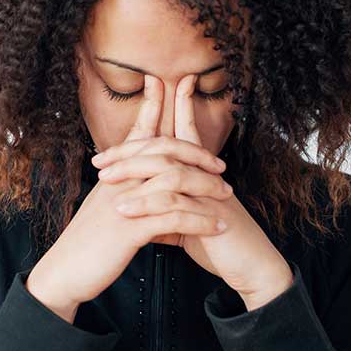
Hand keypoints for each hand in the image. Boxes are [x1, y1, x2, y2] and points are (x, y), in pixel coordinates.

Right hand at [25, 75, 228, 322]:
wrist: (64, 271)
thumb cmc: (86, 244)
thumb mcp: (105, 211)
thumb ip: (126, 195)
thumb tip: (145, 190)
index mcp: (113, 175)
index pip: (136, 135)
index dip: (149, 108)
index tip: (161, 83)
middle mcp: (118, 181)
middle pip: (162, 152)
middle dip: (195, 153)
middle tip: (220, 163)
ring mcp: (124, 202)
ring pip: (173, 183)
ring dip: (205, 188)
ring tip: (227, 196)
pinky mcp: (129, 229)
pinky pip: (174, 218)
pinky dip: (200, 220)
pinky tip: (217, 226)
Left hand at [92, 73, 293, 311]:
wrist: (251, 267)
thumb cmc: (219, 244)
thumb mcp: (185, 223)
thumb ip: (163, 210)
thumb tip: (137, 207)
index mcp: (201, 173)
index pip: (185, 132)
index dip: (177, 106)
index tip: (155, 83)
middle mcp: (207, 175)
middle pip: (167, 147)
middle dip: (131, 148)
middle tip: (99, 158)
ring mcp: (210, 191)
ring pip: (167, 169)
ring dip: (132, 172)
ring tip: (104, 180)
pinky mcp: (211, 213)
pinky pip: (173, 202)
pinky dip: (145, 203)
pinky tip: (123, 209)